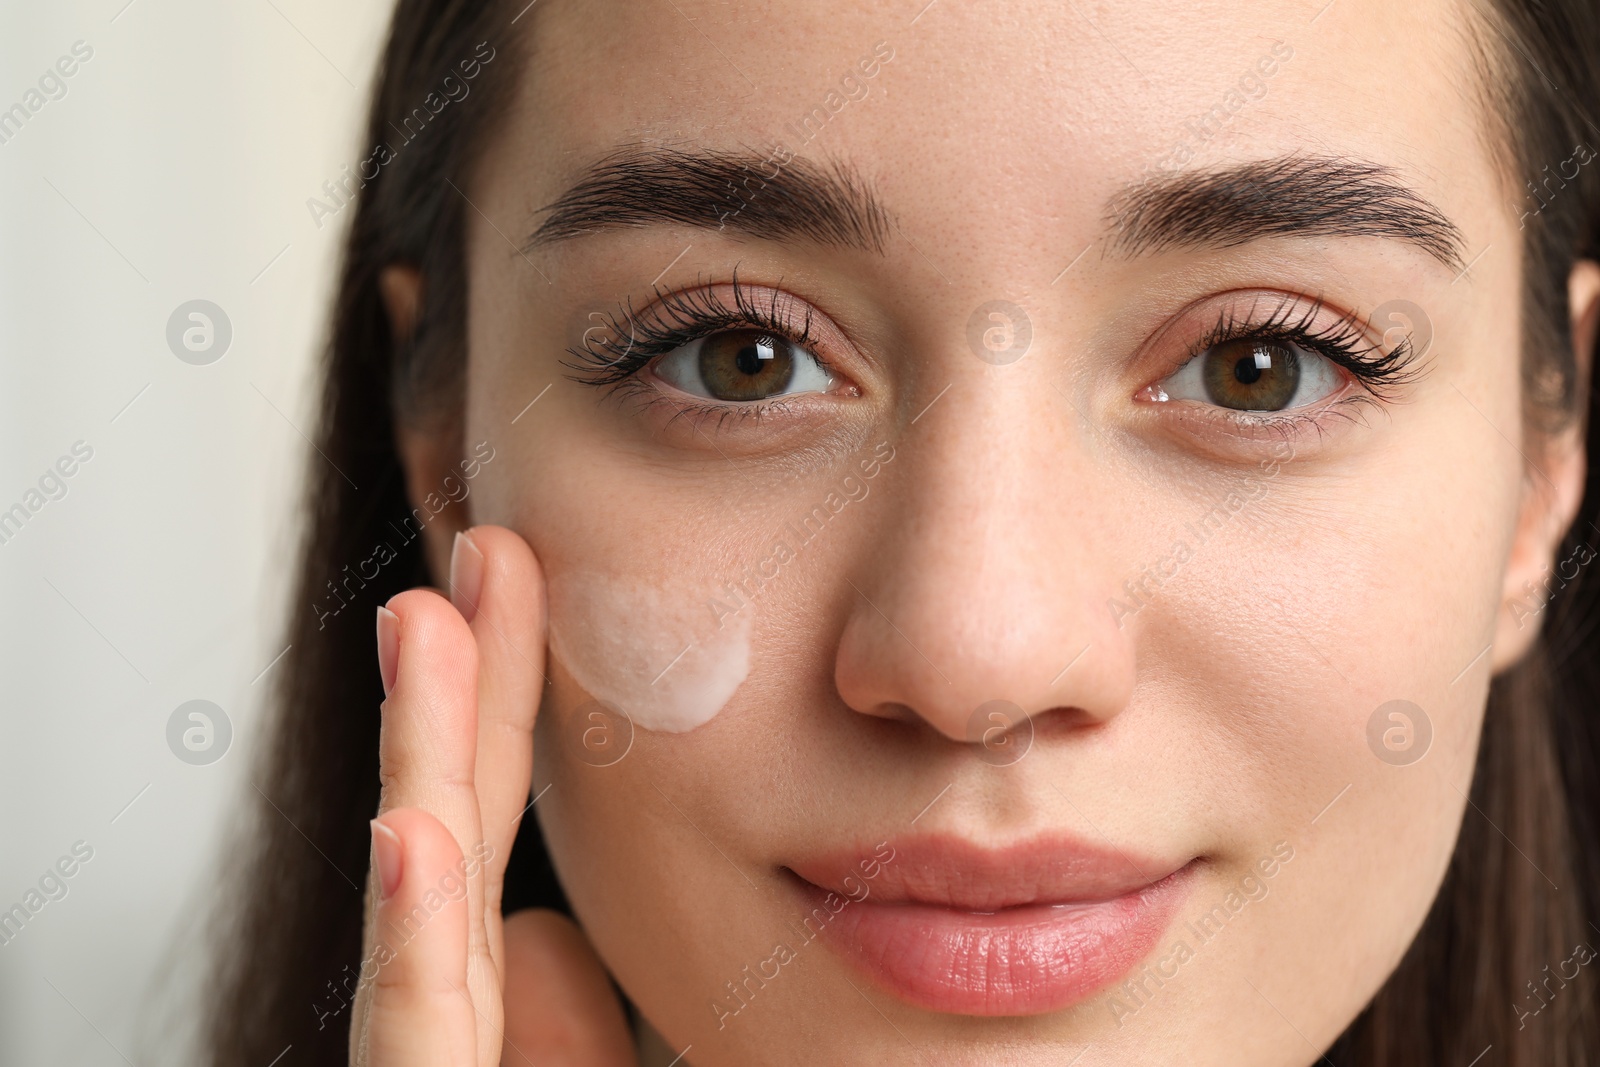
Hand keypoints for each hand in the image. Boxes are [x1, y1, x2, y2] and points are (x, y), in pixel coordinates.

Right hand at [349, 525, 636, 1065]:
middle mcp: (436, 1022)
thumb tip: (538, 929)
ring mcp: (418, 1064)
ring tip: (420, 622)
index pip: (484, 837)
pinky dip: (409, 936)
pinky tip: (411, 829)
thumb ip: (573, 1035)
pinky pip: (412, 1040)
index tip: (515, 582)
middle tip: (485, 551)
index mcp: (476, 1014)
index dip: (498, 708)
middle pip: (451, 834)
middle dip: (458, 688)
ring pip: (417, 908)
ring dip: (418, 757)